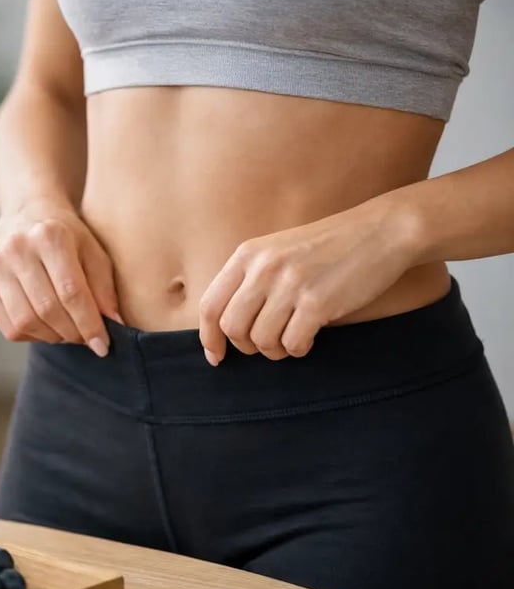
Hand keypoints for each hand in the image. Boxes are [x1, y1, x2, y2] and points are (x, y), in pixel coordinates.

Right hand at [0, 203, 120, 355]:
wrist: (28, 222)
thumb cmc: (69, 241)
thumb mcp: (94, 254)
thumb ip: (104, 288)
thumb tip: (114, 323)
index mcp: (49, 236)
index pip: (71, 292)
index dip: (89, 324)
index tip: (103, 345)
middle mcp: (17, 248)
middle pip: (47, 309)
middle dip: (72, 333)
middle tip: (86, 339)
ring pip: (26, 322)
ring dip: (53, 337)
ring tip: (68, 332)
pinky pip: (10, 328)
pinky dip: (33, 336)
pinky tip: (47, 327)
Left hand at [198, 201, 417, 364]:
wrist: (379, 231)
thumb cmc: (326, 248)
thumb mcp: (276, 252)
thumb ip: (249, 280)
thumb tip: (225, 328)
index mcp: (247, 255)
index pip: (210, 305)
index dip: (209, 338)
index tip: (216, 356)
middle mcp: (263, 268)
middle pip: (232, 327)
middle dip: (245, 346)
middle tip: (264, 345)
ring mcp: (290, 284)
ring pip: (261, 340)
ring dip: (275, 350)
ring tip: (290, 341)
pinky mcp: (318, 301)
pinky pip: (292, 343)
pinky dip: (298, 349)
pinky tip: (308, 339)